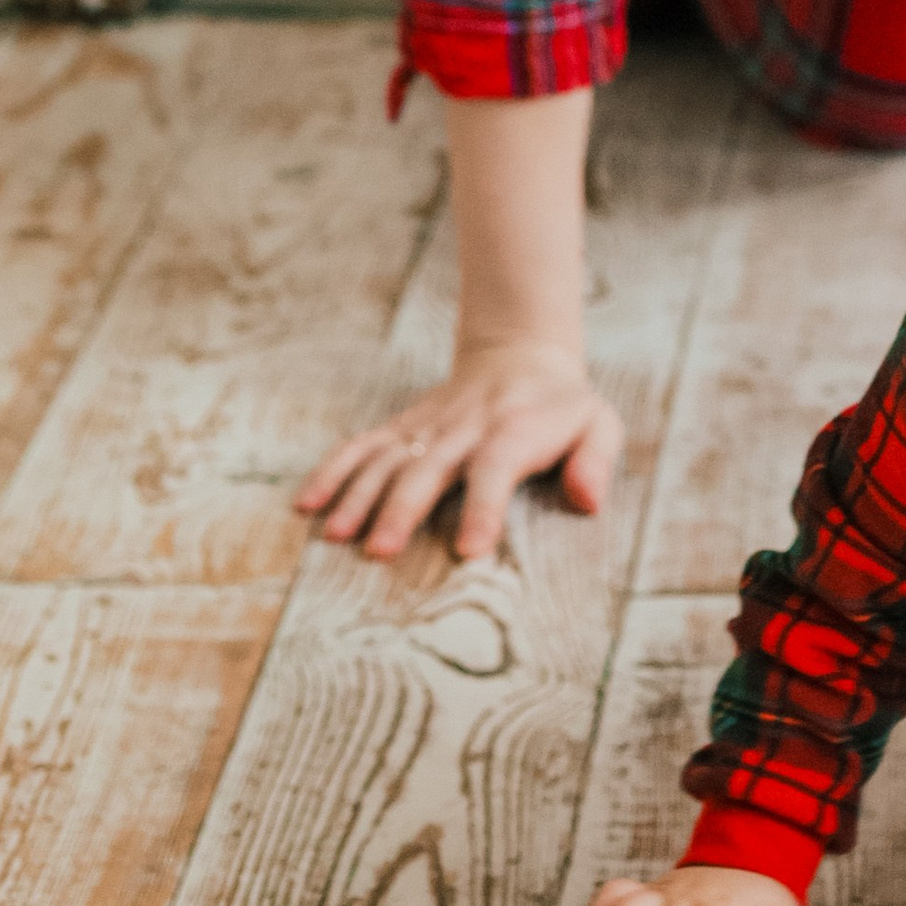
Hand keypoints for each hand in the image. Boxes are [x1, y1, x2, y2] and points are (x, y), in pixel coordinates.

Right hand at [293, 338, 623, 560]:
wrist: (520, 354)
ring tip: (335, 535)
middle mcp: (464, 428)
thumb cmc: (563, 406)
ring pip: (386, 458)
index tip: (469, 551)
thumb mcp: (599, 424)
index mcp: (514, 431)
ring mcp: (427, 426)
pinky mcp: (404, 428)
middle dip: (402, 508)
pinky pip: (362, 445)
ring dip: (359, 494)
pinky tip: (306, 504)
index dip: (482, 507)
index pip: (495, 468)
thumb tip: (587, 501)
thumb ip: (597, 460)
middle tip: (378, 552)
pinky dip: (332, 471)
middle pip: (428, 468)